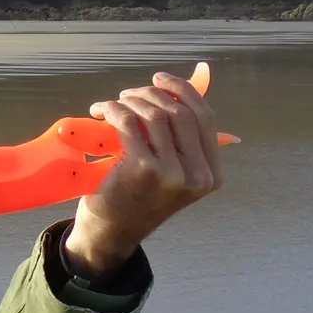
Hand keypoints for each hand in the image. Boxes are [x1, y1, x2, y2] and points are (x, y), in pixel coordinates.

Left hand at [63, 69, 223, 283]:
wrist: (110, 233)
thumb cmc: (136, 197)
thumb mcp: (170, 170)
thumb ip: (180, 135)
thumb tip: (197, 79)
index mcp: (211, 175)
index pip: (205, 118)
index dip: (184, 91)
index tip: (160, 78)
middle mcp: (198, 176)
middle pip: (181, 112)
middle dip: (152, 94)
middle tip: (128, 94)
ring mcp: (173, 173)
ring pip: (155, 114)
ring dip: (130, 101)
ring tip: (113, 104)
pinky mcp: (143, 169)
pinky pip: (129, 122)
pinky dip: (113, 109)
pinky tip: (101, 111)